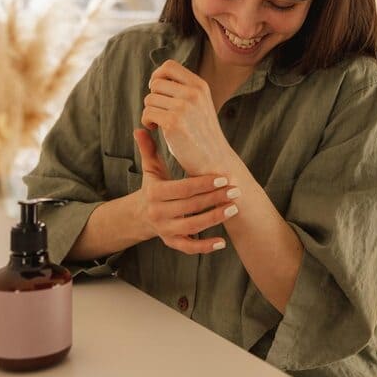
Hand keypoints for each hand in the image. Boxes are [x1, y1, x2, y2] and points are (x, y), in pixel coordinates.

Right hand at [133, 128, 240, 254]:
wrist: (140, 215)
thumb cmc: (153, 187)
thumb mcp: (150, 169)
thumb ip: (148, 149)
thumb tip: (140, 128)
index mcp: (154, 193)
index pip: (182, 188)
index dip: (203, 184)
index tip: (222, 178)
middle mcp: (158, 213)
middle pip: (190, 207)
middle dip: (215, 198)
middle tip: (236, 190)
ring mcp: (164, 229)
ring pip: (193, 227)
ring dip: (215, 218)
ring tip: (234, 208)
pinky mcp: (171, 242)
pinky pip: (189, 248)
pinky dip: (205, 247)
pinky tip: (222, 242)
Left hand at [140, 60, 234, 175]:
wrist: (214, 161)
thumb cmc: (202, 134)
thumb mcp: (199, 104)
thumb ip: (183, 89)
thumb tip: (155, 78)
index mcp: (200, 86)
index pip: (169, 66)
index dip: (157, 75)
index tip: (156, 90)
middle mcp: (193, 93)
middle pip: (156, 83)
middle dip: (153, 97)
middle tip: (160, 111)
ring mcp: (184, 107)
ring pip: (149, 99)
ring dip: (149, 111)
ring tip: (159, 122)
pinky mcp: (173, 123)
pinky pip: (147, 113)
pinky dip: (147, 121)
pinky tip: (155, 128)